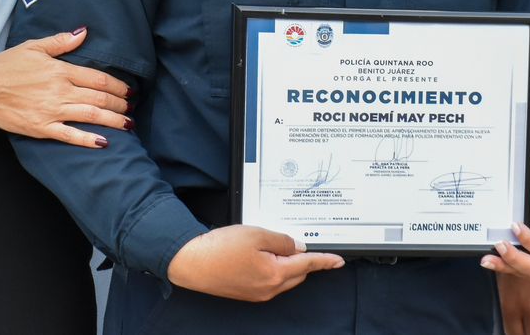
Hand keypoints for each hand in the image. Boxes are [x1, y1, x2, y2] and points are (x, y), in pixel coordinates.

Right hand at [0, 26, 130, 146]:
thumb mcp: (34, 47)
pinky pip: (69, 136)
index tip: (129, 90)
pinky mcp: (41, 128)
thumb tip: (84, 32)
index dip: (117, 85)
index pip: (98, 78)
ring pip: (90, 116)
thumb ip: (61, 41)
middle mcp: (59, 91)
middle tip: (132, 108)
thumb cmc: (5, 65)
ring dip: (113, 120)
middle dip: (120, 104)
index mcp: (60, 70)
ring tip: (128, 124)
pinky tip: (103, 142)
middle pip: (99, 97)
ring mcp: (51, 111)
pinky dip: (88, 140)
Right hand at [166, 225, 343, 300]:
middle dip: (303, 260)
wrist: (191, 262)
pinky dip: (273, 268)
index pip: (308, 265)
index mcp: (275, 274)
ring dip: (287, 264)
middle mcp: (269, 289)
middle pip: (298, 274)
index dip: (325, 261)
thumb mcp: (257, 234)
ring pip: (284, 278)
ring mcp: (258, 293)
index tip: (338, 260)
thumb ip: (282, 240)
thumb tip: (297, 247)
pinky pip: (270, 281)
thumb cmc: (220, 248)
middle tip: (301, 243)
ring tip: (274, 245)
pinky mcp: (247, 293)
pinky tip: (262, 255)